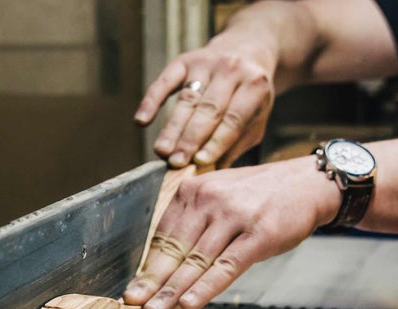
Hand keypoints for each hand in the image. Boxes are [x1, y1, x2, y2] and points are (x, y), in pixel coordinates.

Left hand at [123, 156, 340, 308]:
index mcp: (193, 191)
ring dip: (172, 290)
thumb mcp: (217, 196)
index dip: (148, 266)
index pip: (163, 235)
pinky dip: (205, 287)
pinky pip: (226, 267)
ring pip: (196, 260)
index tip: (135, 288)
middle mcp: (210, 200)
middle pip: (174, 249)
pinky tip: (189, 303)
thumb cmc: (258, 196)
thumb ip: (191, 222)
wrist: (306, 184)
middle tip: (133, 302)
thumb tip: (163, 262)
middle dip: (152, 281)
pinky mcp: (258, 234)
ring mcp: (234, 216)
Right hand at [134, 31, 276, 168]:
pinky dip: (151, 101)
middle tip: (176, 162)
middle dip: (190, 138)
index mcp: (254, 86)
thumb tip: (209, 172)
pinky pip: (165, 81)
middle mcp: (231, 70)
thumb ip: (236, 142)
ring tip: (162, 151)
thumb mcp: (256, 117)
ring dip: (172, 128)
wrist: (247, 49)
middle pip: (207, 110)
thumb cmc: (249, 95)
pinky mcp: (185, 60)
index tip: (199, 162)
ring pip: (186, 100)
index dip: (215, 142)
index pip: (233, 120)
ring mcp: (206, 63)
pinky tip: (141, 120)